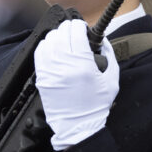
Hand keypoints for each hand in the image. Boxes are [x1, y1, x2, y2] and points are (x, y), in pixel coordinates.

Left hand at [34, 19, 118, 150]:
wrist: (77, 126)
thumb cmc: (96, 105)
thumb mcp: (112, 79)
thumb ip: (109, 55)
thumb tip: (102, 39)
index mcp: (82, 64)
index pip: (75, 31)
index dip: (80, 25)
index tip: (83, 28)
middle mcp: (64, 65)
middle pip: (61, 32)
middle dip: (69, 29)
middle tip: (75, 34)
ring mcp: (50, 70)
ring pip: (49, 39)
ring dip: (57, 36)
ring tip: (64, 41)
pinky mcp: (42, 76)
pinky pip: (39, 51)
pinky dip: (46, 45)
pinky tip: (53, 49)